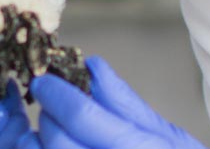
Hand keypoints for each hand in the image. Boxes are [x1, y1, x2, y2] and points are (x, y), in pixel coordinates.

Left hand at [29, 56, 205, 148]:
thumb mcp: (171, 139)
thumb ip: (128, 104)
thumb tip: (94, 69)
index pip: (83, 117)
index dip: (58, 93)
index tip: (46, 81)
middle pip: (59, 141)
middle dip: (49, 114)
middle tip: (50, 101)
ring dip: (38, 141)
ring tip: (48, 129)